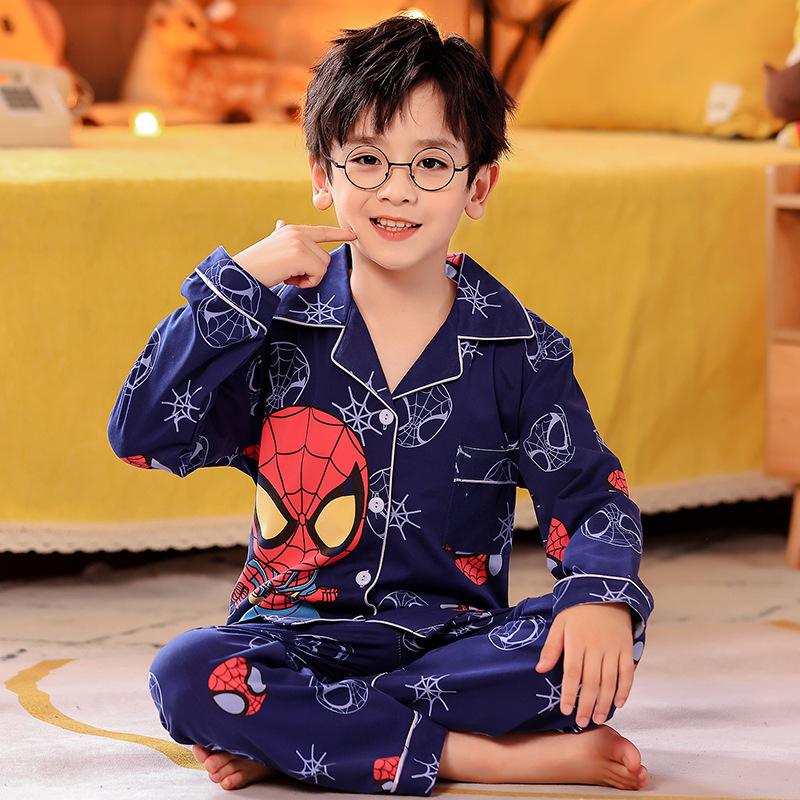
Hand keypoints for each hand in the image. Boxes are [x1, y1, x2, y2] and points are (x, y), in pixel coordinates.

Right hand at [232, 220, 356, 288]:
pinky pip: (318, 274)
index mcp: (292, 230)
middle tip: (289, 274)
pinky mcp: (300, 255)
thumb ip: (283, 237)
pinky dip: (307, 283)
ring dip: (308, 278)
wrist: (240, 274)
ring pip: (323, 266)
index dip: (339, 233)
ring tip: (288, 276)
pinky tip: (289, 280)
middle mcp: (297, 233)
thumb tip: (281, 224)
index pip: (321, 231)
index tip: (353, 234)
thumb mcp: (272, 245)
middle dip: (311, 272)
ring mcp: (299, 243)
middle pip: (324, 257)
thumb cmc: (257, 265)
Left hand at [536, 602, 633, 728]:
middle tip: (583, 722)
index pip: (572, 672)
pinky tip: (619, 703)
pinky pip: (628, 672)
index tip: (566, 710)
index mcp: (577, 641)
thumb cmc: (578, 610)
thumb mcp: (560, 624)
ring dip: (604, 702)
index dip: (569, 693)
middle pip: (591, 681)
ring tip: (599, 718)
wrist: (605, 591)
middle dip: (586, 705)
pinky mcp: (627, 648)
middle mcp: (596, 646)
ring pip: (610, 681)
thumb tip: (540, 670)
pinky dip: (625, 689)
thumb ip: (551, 647)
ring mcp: (614, 648)